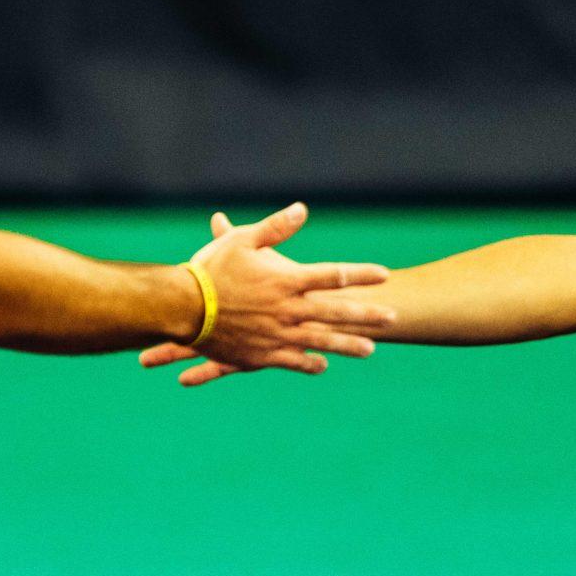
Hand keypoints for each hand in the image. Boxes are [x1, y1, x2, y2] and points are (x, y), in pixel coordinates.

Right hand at [141, 205, 391, 386]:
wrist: (182, 309)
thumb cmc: (210, 270)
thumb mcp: (242, 240)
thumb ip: (276, 228)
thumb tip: (303, 209)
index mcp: (286, 280)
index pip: (332, 275)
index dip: (360, 274)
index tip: (383, 275)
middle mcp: (288, 310)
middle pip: (336, 312)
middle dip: (366, 314)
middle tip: (393, 317)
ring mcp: (277, 335)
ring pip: (321, 342)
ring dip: (348, 345)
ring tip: (371, 350)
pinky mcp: (261, 355)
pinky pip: (291, 361)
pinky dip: (309, 363)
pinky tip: (323, 366)